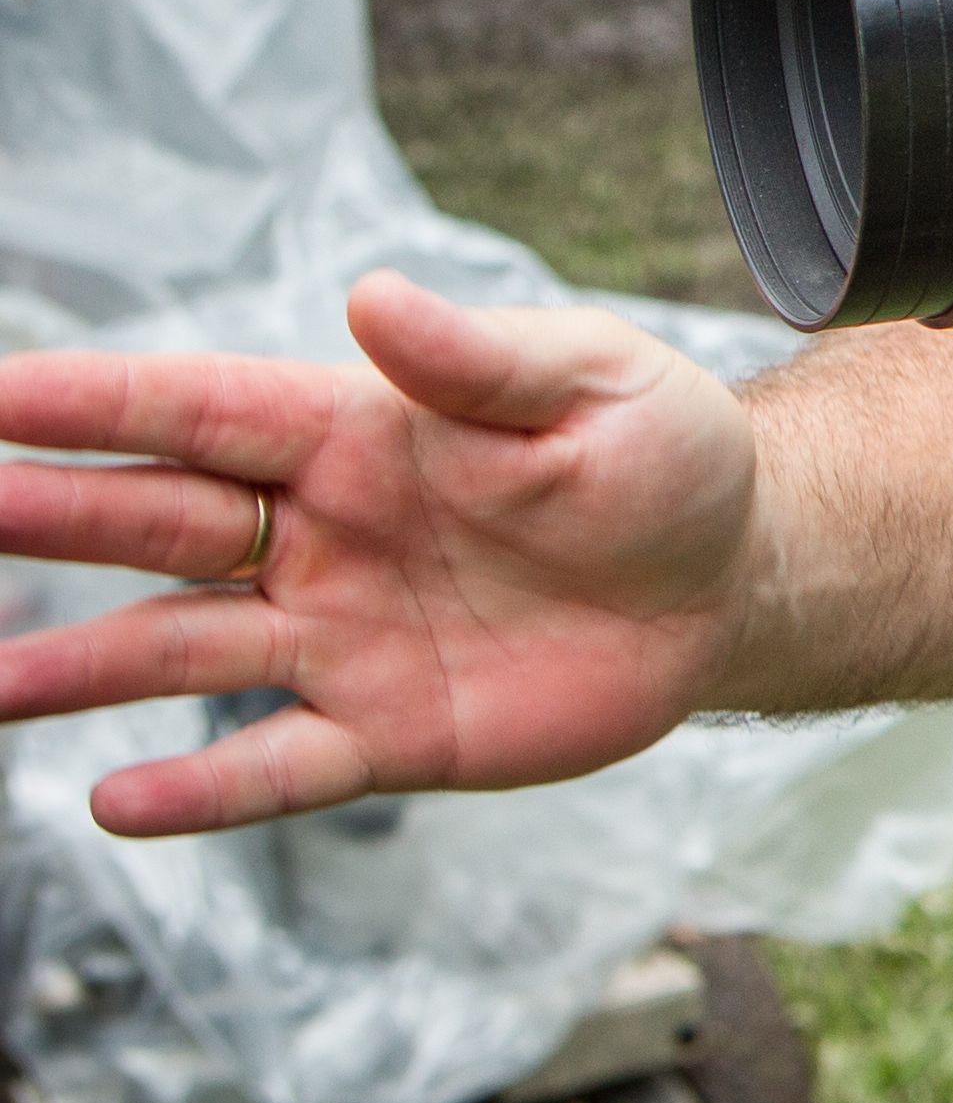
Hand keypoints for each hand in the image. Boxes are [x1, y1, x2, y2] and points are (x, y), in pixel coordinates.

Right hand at [0, 275, 756, 832]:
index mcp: (361, 432)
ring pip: (184, 649)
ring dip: (79, 668)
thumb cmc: (661, 458)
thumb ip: (480, 358)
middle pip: (160, 520)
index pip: (204, 411)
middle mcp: (325, 535)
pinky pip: (277, 765)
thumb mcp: (594, 385)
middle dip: (52, 512)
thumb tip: (374, 298)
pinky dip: (200, 790)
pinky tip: (116, 804)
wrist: (733, 577)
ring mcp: (344, 637)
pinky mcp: (390, 732)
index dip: (97, 402)